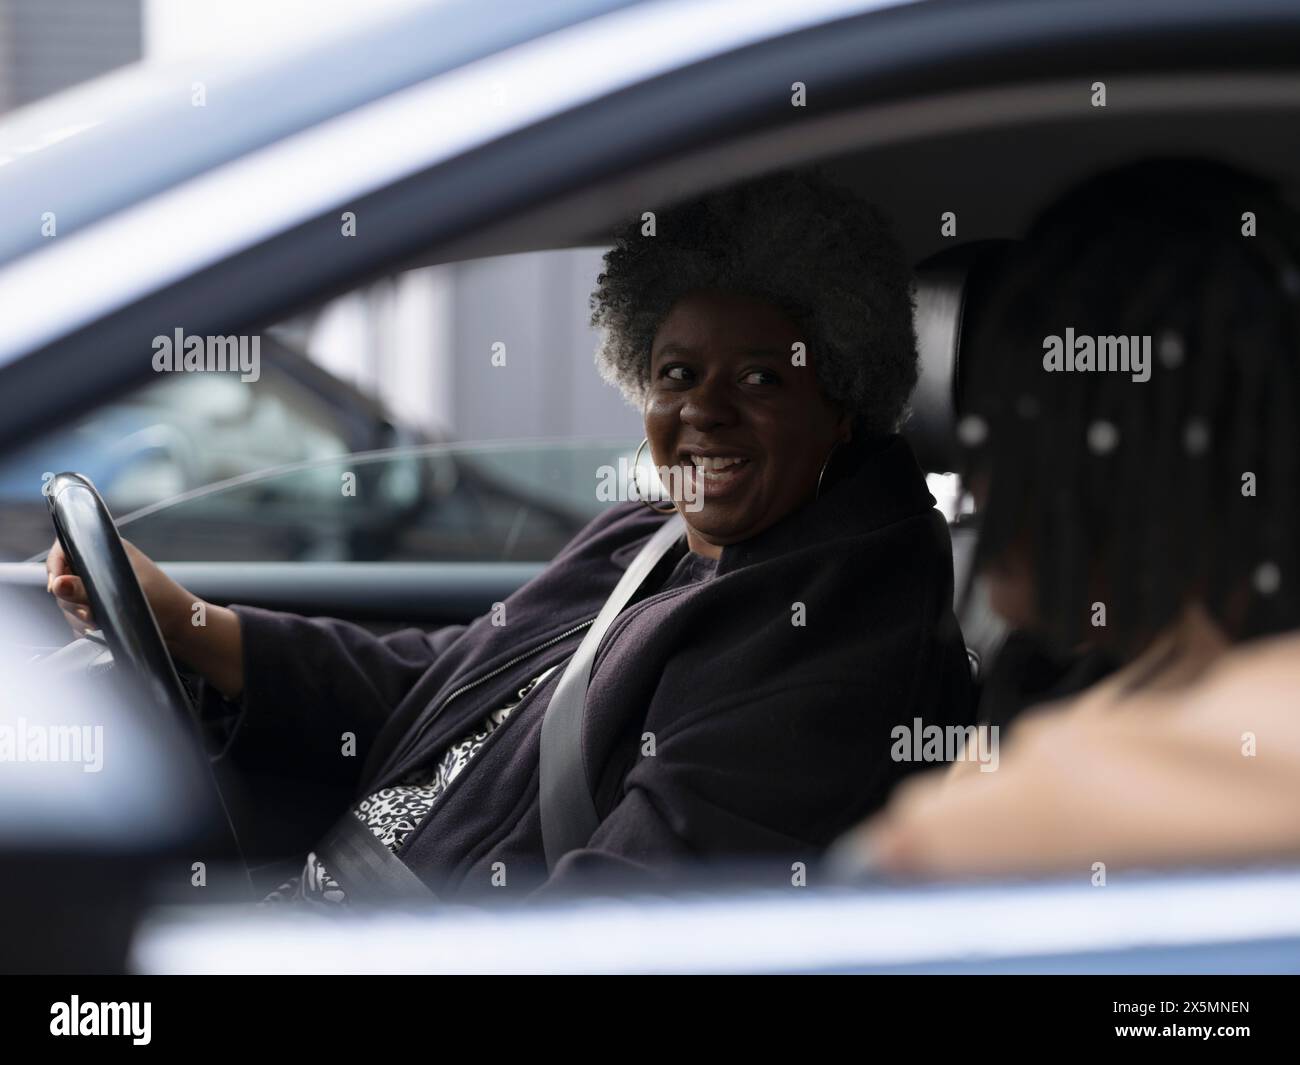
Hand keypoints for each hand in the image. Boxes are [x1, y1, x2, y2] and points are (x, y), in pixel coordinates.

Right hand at [45, 537, 244, 699]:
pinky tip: (97, 631)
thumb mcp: (123, 594)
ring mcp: (101, 587)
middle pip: (63, 578)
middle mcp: (102, 566)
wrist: (183, 628)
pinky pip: (77, 616)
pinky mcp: (102, 607)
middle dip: (69, 599)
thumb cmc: (164, 604)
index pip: (67, 547)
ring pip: (68, 600)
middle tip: (87, 613)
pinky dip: (82, 626)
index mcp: (109, 550)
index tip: (58, 588)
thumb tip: (58, 585)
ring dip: (76, 616)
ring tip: (96, 624)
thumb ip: (87, 591)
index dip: (56, 566)